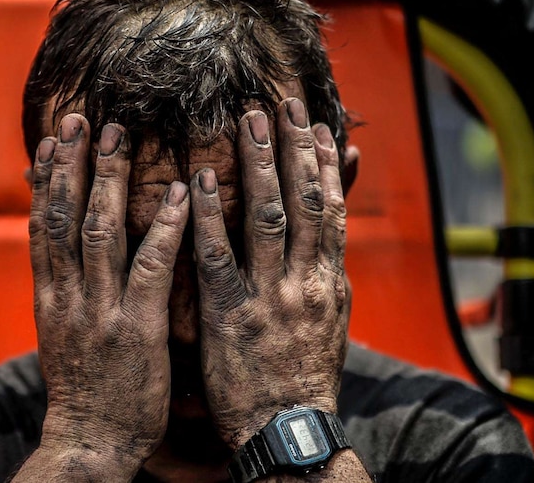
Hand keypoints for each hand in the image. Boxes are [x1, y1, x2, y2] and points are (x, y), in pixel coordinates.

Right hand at [28, 114, 189, 475]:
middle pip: (64, 218)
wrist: (89, 442)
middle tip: (84, 121)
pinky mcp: (137, 329)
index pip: (42, 228)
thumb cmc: (85, 391)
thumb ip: (65, 294)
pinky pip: (152, 268)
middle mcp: (67, 297)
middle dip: (72, 165)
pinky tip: (181, 194)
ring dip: (109, 180)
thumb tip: (65, 259)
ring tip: (120, 138)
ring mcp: (101, 312)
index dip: (45, 181)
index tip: (49, 142)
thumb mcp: (63, 337)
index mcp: (49, 299)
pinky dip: (164, 227)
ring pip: (99, 232)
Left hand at [190, 98, 350, 448]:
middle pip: (305, 202)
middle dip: (293, 149)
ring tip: (249, 123)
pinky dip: (211, 217)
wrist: (289, 429)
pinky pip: (219, 258)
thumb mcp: (329, 321)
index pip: (332, 211)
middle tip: (280, 104)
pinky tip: (201, 183)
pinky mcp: (232, 316)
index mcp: (330, 283)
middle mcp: (307, 282)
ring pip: (269, 217)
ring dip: (259, 165)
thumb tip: (327, 232)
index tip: (316, 125)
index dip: (325, 165)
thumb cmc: (304, 377)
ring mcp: (271, 297)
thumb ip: (324, 272)